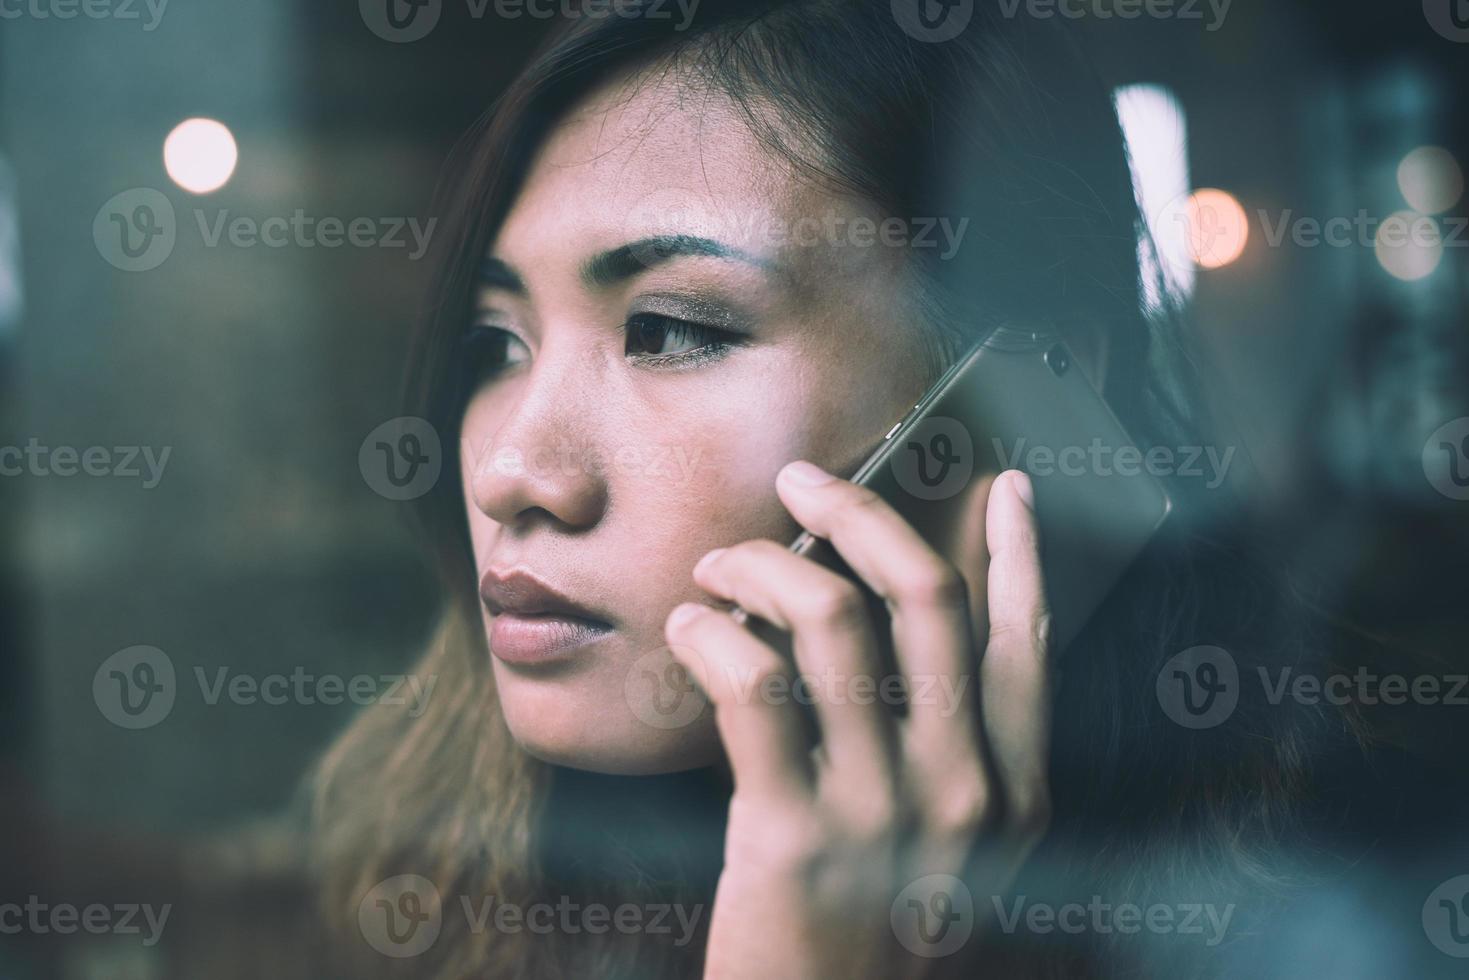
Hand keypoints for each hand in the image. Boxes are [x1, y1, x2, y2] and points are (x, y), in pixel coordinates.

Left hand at [663, 463, 1054, 979]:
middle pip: (925, 595)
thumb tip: (888, 621)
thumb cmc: (873, 931)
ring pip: (829, 618)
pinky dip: (710, 634)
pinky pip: (751, 684)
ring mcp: (882, 811)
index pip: (1025, 641)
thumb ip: (943, 747)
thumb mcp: (947, 848)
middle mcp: (963, 789)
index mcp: (1014, 790)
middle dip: (858, 512)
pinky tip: (690, 628)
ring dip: (761, 565)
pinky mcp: (792, 834)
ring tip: (720, 565)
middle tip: (801, 480)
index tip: (1005, 486)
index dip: (1020, 553)